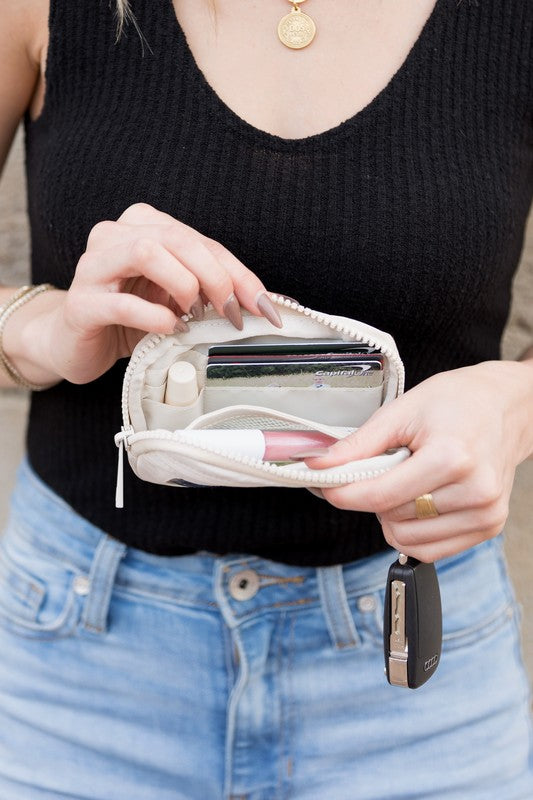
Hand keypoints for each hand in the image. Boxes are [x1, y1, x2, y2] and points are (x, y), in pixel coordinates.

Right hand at [24, 203, 282, 384]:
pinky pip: (121, 302)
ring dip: (183, 285)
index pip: (202, 242)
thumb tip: (275, 304)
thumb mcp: (178, 301)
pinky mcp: (81, 303)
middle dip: (217, 278)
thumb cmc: (130, 319)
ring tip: (193, 315)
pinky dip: (154, 317)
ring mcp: (93, 267)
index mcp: (144, 226)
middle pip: (178, 240)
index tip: (265, 308)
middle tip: (232, 314)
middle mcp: (115, 236)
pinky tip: (169, 329)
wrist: (73, 342)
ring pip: (145, 252)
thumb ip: (214, 294)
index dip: (240, 274)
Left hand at [304, 361, 532, 561]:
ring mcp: (485, 513)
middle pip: (391, 518)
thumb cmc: (458, 402)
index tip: (326, 487)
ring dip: (393, 516)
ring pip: (407, 539)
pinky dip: (412, 530)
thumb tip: (320, 465)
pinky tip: (419, 501)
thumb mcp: (403, 411)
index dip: (343, 494)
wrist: (506, 406)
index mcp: (452, 457)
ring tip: (408, 481)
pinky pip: (430, 549)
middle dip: (374, 497)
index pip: (380, 495)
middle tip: (384, 469)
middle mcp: (475, 491)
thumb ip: (360, 444)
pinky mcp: (489, 527)